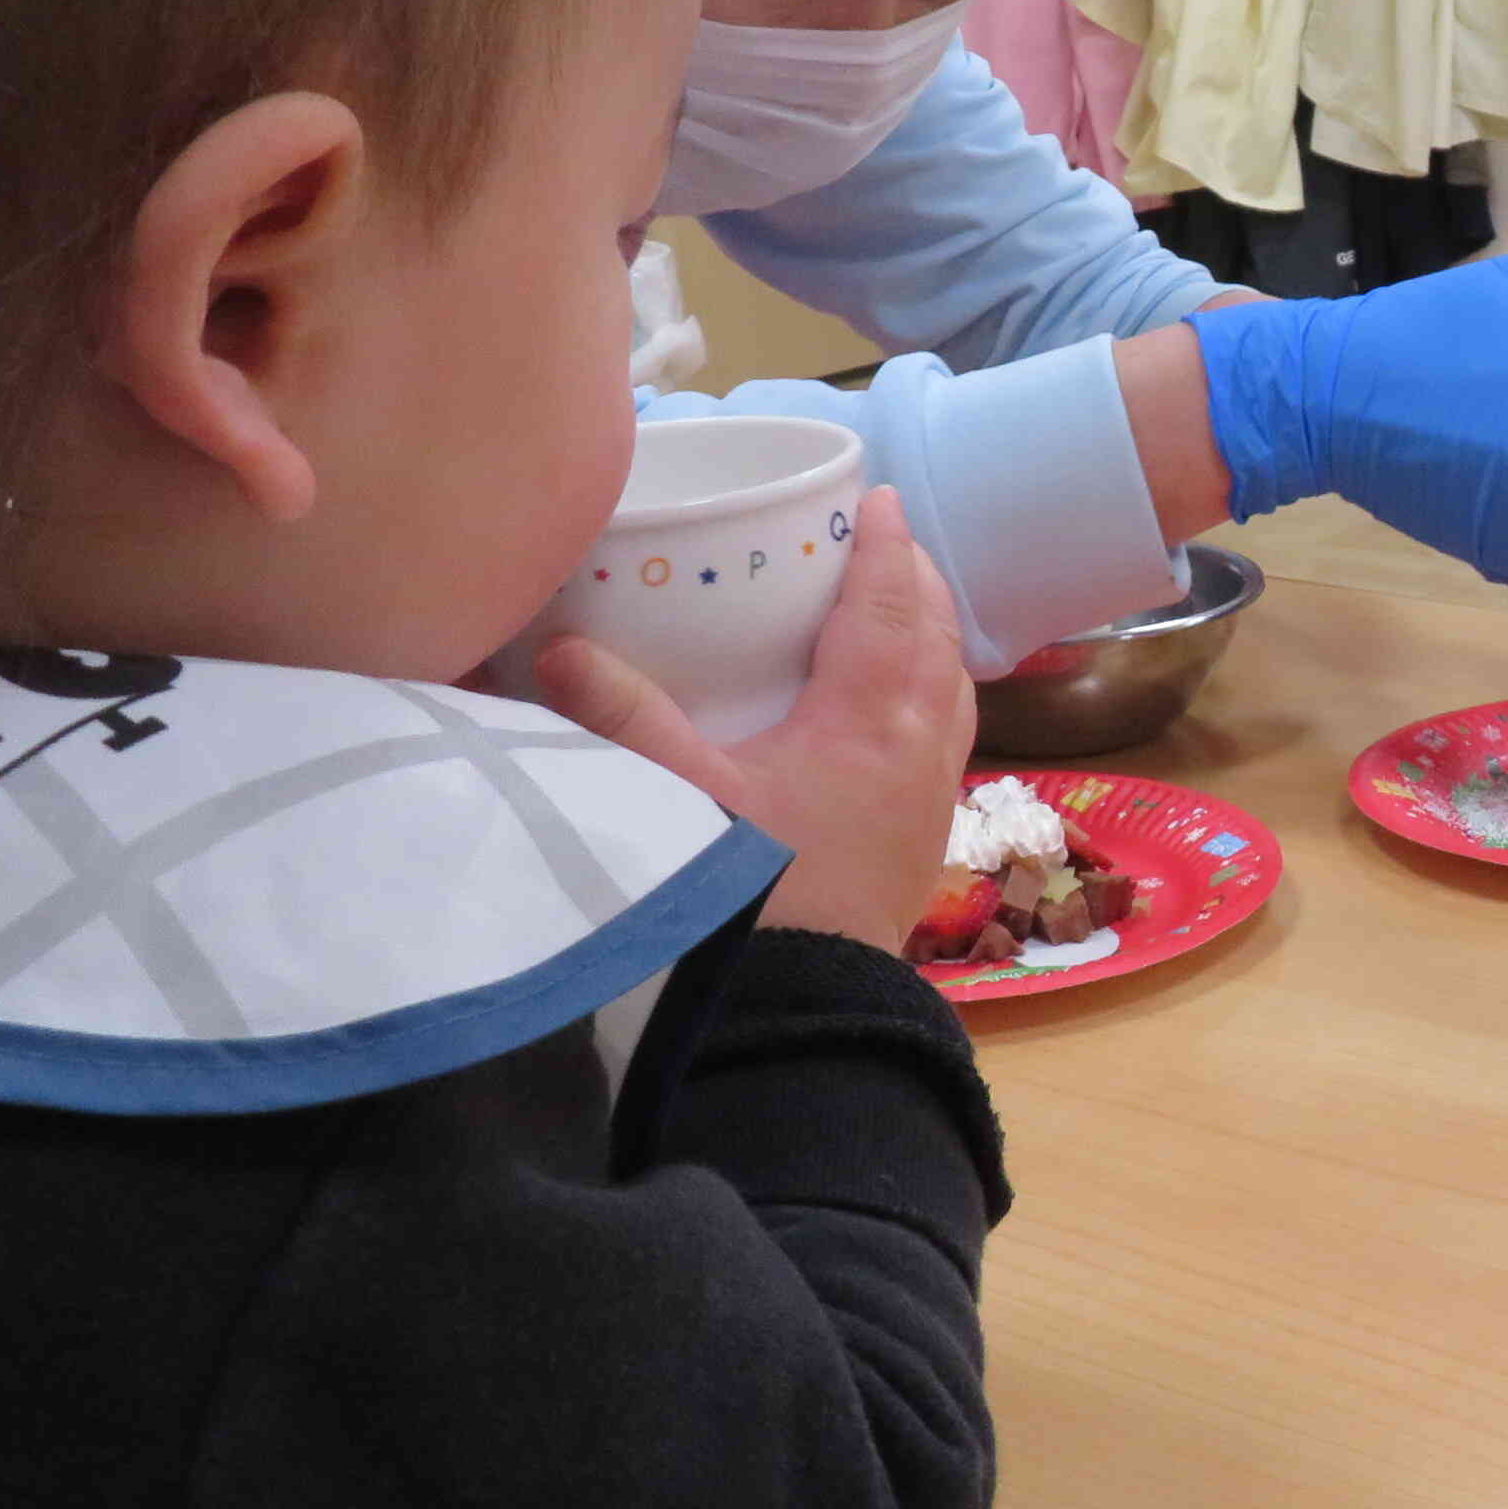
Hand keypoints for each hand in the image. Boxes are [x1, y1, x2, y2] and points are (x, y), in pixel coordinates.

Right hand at [536, 486, 977, 951]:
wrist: (807, 1010)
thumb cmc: (752, 898)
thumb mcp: (678, 798)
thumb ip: (621, 718)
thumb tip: (558, 650)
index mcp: (871, 719)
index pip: (889, 607)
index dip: (883, 547)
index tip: (875, 498)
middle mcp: (920, 749)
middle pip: (936, 641)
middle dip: (916, 583)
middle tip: (884, 544)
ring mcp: (931, 798)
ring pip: (949, 693)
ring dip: (929, 642)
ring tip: (899, 613)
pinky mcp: (922, 841)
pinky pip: (944, 741)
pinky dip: (928, 701)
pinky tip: (891, 715)